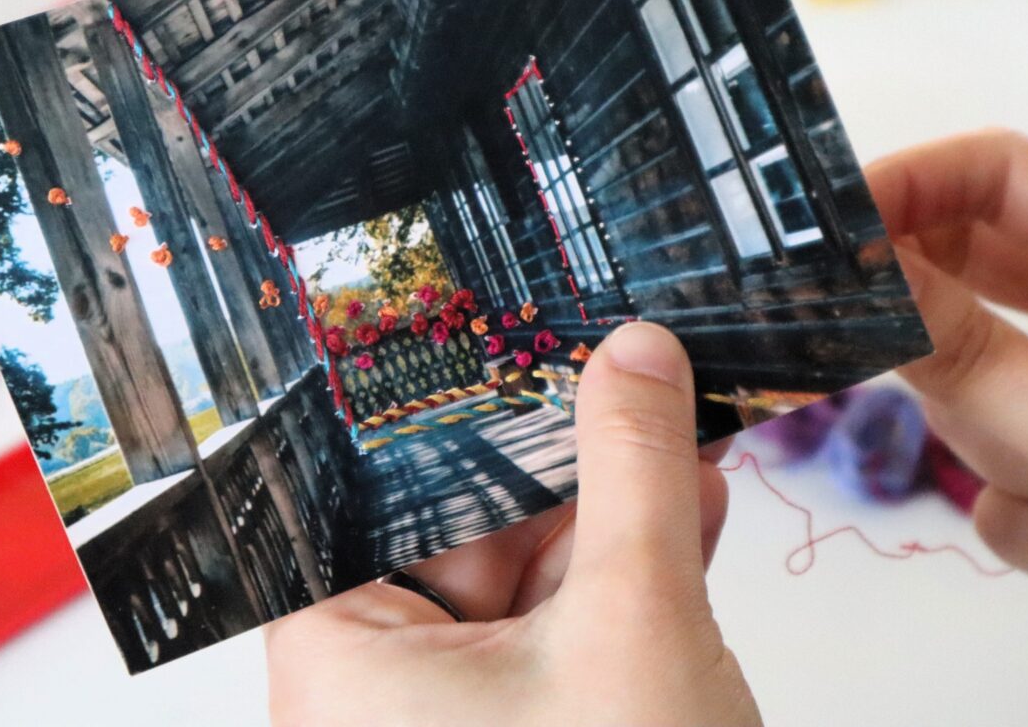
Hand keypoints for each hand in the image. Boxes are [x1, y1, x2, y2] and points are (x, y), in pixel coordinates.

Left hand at [266, 322, 759, 726]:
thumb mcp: (633, 625)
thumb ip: (632, 476)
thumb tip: (635, 358)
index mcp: (339, 660)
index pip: (362, 490)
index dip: (437, 409)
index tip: (503, 339)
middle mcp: (375, 691)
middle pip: (455, 524)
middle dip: (554, 458)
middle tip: (617, 379)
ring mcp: (452, 720)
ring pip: (519, 577)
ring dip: (606, 514)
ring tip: (675, 436)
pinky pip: (555, 632)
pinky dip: (619, 581)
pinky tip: (688, 516)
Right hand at [868, 130, 1027, 715]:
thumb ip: (962, 349)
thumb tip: (862, 268)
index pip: (1004, 178)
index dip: (911, 182)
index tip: (822, 227)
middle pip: (970, 275)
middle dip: (929, 328)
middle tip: (848, 339)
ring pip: (968, 389)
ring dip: (994, 451)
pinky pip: (989, 476)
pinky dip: (1020, 519)